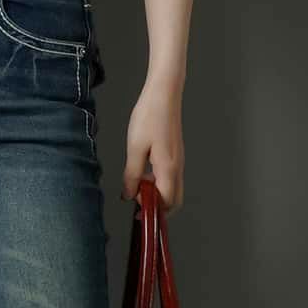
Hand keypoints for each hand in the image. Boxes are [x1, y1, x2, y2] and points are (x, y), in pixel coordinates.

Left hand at [121, 80, 184, 213]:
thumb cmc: (149, 117)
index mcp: (168, 168)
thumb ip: (132, 175)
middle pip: (174, 200)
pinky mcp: (175, 154)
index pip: (167, 202)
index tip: (136, 212)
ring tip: (136, 184)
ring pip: (172, 188)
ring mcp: (178, 161)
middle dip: (157, 206)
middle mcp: (177, 167)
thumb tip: (129, 195)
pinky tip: (143, 172)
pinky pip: (170, 177)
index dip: (153, 211)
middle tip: (137, 200)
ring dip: (156, 193)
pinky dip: (158, 182)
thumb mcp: (135, 148)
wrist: (163, 94)